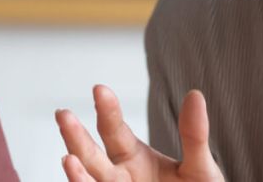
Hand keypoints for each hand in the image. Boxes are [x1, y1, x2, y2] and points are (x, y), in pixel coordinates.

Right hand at [55, 84, 225, 181]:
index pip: (114, 129)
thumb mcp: (199, 167)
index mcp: (134, 157)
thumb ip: (193, 135)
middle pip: (91, 155)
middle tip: (64, 115)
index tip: (100, 89)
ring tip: (69, 159)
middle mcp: (118, 177)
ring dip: (77, 172)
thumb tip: (195, 95)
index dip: (107, 109)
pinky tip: (78, 177)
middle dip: (76, 136)